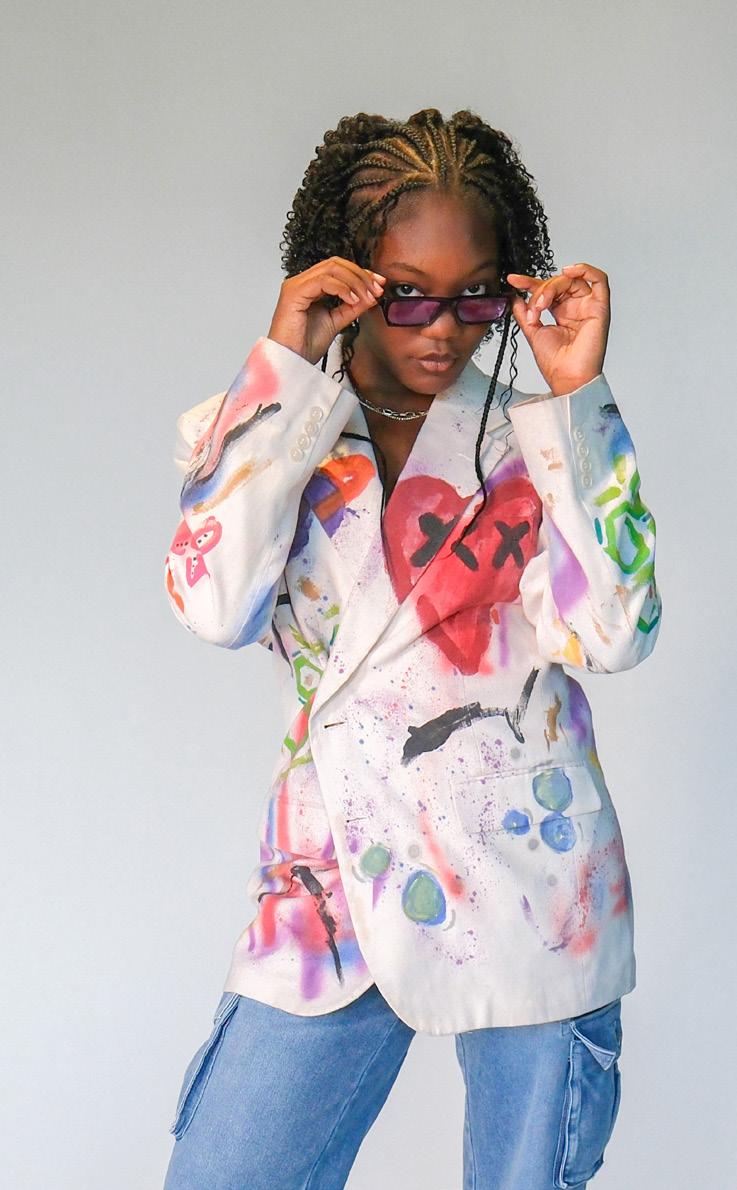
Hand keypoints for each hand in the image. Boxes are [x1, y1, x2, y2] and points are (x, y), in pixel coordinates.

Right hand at [267, 256, 385, 365]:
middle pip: (336, 264)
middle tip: (376, 289)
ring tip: (367, 297)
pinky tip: (352, 300)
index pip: (338, 269)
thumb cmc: (305, 346)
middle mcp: (302, 282)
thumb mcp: (337, 322)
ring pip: (331, 269)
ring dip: (355, 281)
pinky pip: (323, 281)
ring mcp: (296, 285)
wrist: (291, 362)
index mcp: (310, 287)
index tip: (379, 284)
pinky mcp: (293, 293)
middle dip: (360, 275)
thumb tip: (372, 296)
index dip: (360, 273)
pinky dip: (342, 288)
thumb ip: (352, 307)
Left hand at [506, 263, 610, 396]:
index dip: (529, 282)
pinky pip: (600, 280)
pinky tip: (567, 271)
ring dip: (553, 286)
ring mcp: (588, 307)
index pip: (547, 289)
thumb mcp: (533, 332)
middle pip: (559, 283)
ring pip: (572, 280)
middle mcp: (576, 308)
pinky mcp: (599, 308)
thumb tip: (515, 297)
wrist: (566, 377)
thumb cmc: (555, 363)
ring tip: (542, 304)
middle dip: (541, 290)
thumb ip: (524, 313)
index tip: (513, 280)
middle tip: (533, 309)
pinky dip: (585, 269)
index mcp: (562, 313)